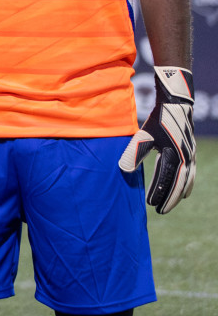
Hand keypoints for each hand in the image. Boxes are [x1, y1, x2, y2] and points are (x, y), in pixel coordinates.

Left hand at [119, 66, 196, 213]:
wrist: (176, 104)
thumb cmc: (159, 119)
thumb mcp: (143, 135)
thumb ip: (134, 153)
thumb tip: (124, 171)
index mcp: (174, 155)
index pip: (166, 180)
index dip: (159, 193)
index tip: (151, 205)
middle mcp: (186, 158)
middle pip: (179, 184)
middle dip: (170, 198)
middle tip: (160, 211)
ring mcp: (191, 155)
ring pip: (187, 180)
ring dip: (178, 192)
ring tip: (170, 204)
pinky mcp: (191, 152)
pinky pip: (191, 173)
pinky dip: (187, 183)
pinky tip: (184, 190)